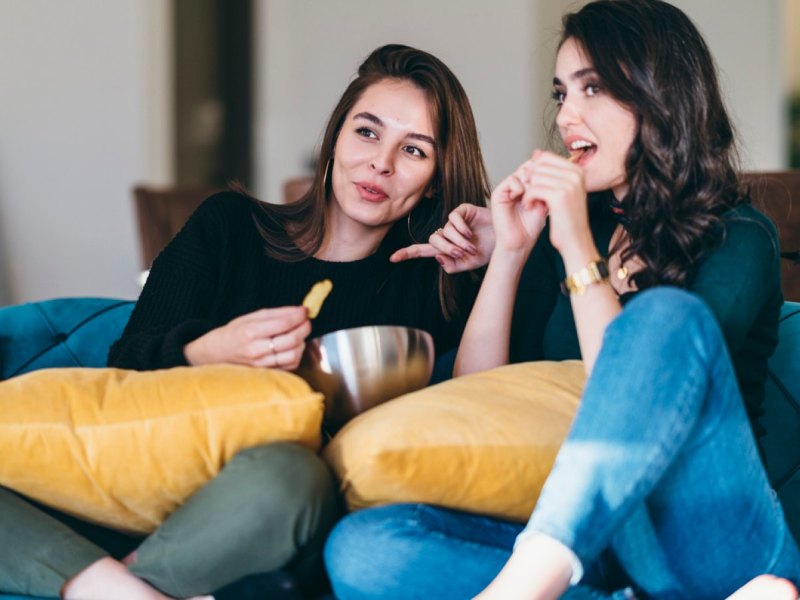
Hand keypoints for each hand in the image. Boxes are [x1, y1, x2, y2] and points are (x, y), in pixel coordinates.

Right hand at [184, 306, 310, 369]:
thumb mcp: (251, 317)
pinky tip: (292, 347)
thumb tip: (301, 310)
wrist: (217, 354)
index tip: (305, 311)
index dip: (299, 316)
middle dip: (305, 328)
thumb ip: (277, 313)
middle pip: (291, 339)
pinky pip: (290, 365)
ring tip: (299, 334)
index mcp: (251, 332)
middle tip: (306, 321)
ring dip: (302, 342)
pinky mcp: (266, 373)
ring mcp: (261, 364)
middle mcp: (256, 350)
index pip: (284, 323)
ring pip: (293, 354)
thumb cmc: (235, 332)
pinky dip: (296, 354)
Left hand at [389, 204, 493, 272]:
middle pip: (433, 240)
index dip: (408, 253)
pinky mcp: (462, 211)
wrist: (504, 239)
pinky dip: (460, 228)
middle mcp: (447, 234)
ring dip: (457, 241)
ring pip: (444, 231)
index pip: (423, 250)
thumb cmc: (488, 251)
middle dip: (446, 248)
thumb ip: (452, 266)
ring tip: (471, 246)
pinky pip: (452, 219)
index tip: (392, 258)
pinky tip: (470, 232)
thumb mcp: (469, 265)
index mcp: (446, 247)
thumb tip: (437, 258)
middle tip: (462, 253)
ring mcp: (454, 222)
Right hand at [488, 153, 550, 255]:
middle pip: (530, 167)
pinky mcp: (498, 194)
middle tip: (545, 188)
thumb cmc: (531, 228)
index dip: (546, 172)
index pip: (537, 169)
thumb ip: (547, 187)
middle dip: (539, 176)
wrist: (519, 243)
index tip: (553, 183)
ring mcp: (506, 189)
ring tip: (535, 196)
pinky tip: (525, 200)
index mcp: (527, 187)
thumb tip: (556, 170)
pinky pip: (510, 180)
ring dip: (531, 182)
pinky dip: (520, 187)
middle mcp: (516, 186)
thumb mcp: (545, 203)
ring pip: (521, 172)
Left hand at [521, 151, 591, 262]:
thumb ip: (552, 171)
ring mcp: (569, 184)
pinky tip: (531, 206)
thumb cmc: (568, 218)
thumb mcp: (564, 191)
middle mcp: (575, 174)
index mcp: (578, 170)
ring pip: (534, 177)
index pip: (546, 157)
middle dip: (530, 180)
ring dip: (528, 191)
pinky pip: (533, 189)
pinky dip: (528, 199)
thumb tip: (536, 152)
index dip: (534, 171)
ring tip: (531, 202)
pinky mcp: (559, 196)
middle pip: (538, 166)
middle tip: (531, 195)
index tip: (534, 185)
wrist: (576, 241)